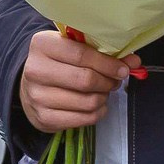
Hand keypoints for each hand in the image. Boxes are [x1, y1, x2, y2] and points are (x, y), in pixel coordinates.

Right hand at [18, 30, 136, 133]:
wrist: (29, 87)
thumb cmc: (58, 63)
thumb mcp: (74, 48)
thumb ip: (102, 52)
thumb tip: (134, 62)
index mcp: (42, 45)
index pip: (82, 55)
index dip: (108, 63)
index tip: (123, 69)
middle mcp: (35, 70)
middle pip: (86, 80)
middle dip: (107, 82)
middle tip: (113, 81)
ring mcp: (37, 96)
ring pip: (88, 101)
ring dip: (103, 97)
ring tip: (102, 92)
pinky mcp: (44, 117)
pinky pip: (85, 118)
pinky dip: (98, 112)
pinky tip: (95, 105)